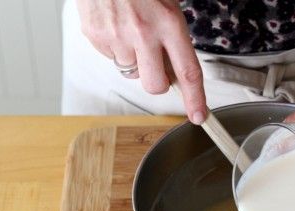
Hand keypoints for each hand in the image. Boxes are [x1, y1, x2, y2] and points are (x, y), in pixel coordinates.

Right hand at [76, 0, 206, 122]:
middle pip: (155, 85)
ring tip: (131, 30)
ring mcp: (116, 36)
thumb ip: (174, 36)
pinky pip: (110, 57)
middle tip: (156, 63)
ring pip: (130, 71)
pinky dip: (115, 47)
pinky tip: (116, 25)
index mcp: (169, 23)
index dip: (195, 99)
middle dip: (158, 82)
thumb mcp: (169, 4)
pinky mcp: (95, 36)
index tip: (199, 116)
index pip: (188, 72)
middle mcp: (143, 33)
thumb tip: (177, 69)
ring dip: (134, 59)